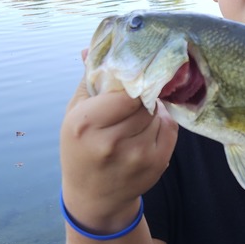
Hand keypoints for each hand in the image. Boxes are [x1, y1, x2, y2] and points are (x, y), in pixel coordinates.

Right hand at [60, 66, 177, 232]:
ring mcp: (137, 155)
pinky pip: (170, 128)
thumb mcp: (74, 114)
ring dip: (151, 110)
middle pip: (142, 101)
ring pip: (157, 113)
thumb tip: (91, 46)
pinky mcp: (156, 164)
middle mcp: (110, 142)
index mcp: (85, 125)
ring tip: (135, 118)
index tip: (128, 83)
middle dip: (140, 97)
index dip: (129, 84)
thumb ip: (88, 80)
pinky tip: (146, 129)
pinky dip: (161, 123)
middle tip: (132, 99)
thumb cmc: (80, 149)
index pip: (123, 90)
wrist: (94, 197)